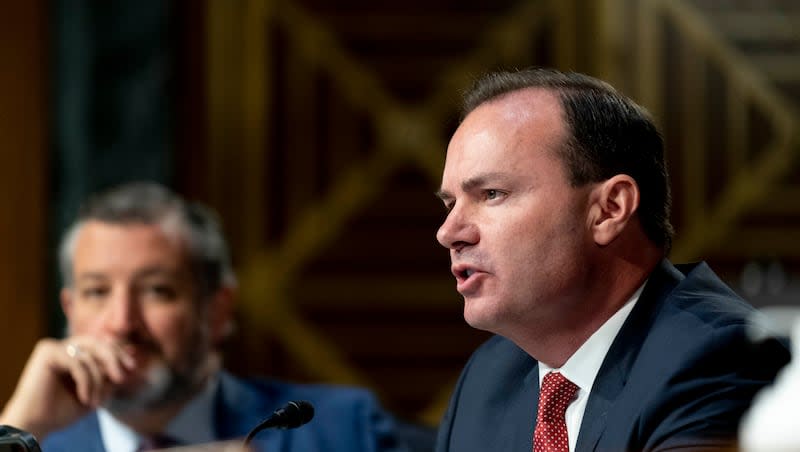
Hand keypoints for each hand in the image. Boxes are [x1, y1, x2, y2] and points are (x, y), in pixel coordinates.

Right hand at [0, 336, 135, 439]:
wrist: (37, 424)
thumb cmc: (63, 410)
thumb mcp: (96, 391)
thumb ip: (111, 374)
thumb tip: (134, 354)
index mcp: (75, 353)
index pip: (103, 343)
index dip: (120, 352)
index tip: (133, 367)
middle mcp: (64, 346)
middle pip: (99, 343)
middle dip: (114, 359)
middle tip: (122, 378)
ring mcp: (54, 346)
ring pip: (90, 355)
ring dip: (98, 381)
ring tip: (96, 403)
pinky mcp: (47, 352)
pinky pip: (78, 363)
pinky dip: (86, 383)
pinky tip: (85, 399)